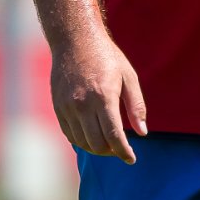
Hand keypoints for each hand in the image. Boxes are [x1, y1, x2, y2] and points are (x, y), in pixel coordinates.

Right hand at [49, 32, 146, 162]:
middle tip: (120, 149)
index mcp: (103, 97)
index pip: (113, 135)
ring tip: (108, 144)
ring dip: (96, 148)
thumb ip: (136, 106)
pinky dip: (82, 141)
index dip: (124, 152)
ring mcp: (68, 106)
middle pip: (97, 143)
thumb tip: (142, 133)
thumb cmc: (106, 56)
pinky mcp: (58, 106)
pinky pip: (69, 134)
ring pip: (82, 142)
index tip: (131, 158)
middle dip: (111, 152)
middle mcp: (83, 104)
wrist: (75, 40)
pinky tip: (92, 137)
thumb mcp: (128, 76)